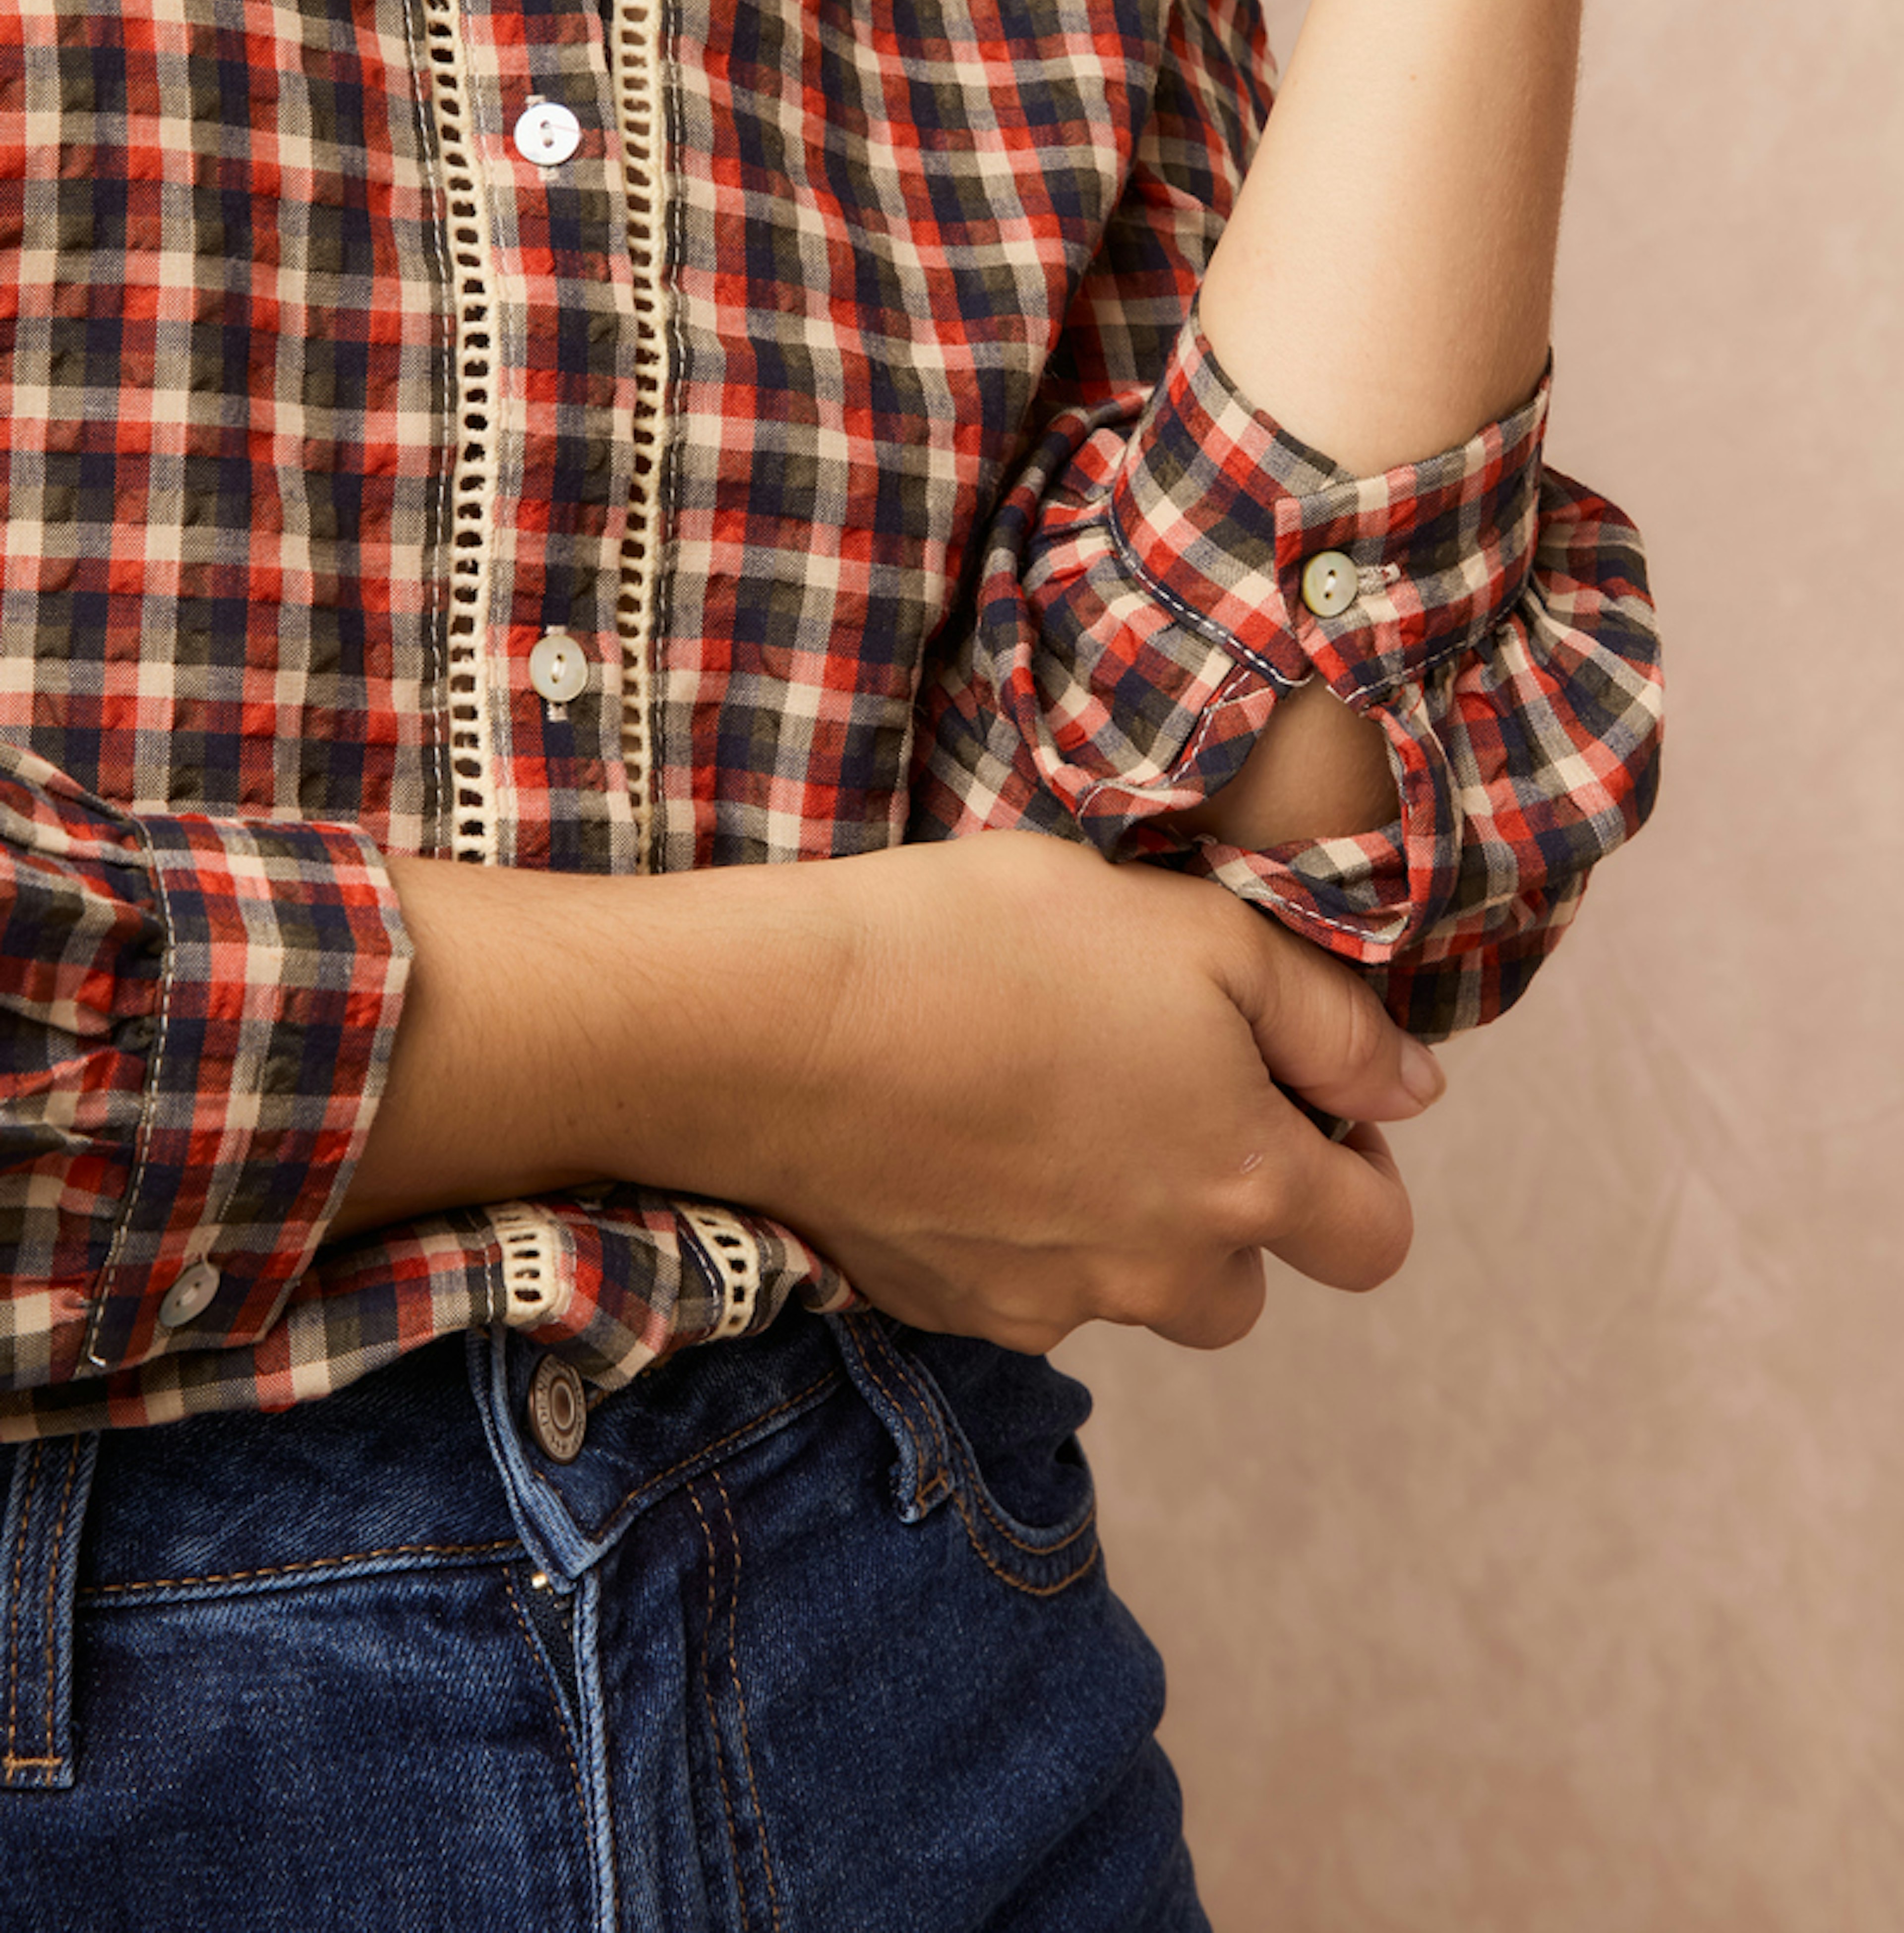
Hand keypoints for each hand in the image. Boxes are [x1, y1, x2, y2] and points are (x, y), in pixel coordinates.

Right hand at [719, 833, 1438, 1355]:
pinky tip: (967, 1134)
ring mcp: (1047, 1306)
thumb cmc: (995, 949)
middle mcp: (1159, 1276)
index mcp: (1242, 1184)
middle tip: (1163, 1088)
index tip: (1296, 1086)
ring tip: (1056, 1104)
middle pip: (1246, 1284)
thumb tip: (1415, 1090)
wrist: (782, 1028)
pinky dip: (1019, 1232)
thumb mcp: (1197, 933)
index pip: (1373, 1240)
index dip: (1358, 1163)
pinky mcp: (946, 1309)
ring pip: (1132, 1293)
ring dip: (1126, 1227)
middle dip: (1232, 1205)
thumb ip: (1329, 1020)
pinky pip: (1025, 1293)